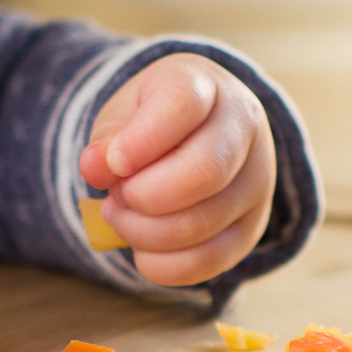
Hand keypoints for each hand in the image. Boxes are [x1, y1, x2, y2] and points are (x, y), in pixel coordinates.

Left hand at [78, 54, 274, 286]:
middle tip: (115, 194)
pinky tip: (141, 246)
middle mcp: (244, 129)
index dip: (141, 141)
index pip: (183, 106)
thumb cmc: (153, 118)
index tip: (113, 162)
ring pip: (203, 224)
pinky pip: (208, 262)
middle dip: (143, 196)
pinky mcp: (252, 227)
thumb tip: (95, 168)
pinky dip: (162, 265)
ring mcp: (256, 181)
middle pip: (203, 173)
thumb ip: (107, 138)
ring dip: (144, 232)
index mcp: (206, 85)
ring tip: (121, 215)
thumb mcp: (124, 112)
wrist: (201, 129)